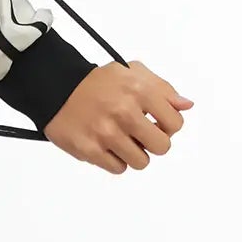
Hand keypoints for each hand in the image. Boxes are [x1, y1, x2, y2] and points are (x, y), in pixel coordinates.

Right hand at [43, 60, 192, 173]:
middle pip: (162, 147)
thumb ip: (162, 89)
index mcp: (139, 90)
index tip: (156, 122)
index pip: (175, 123)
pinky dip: (115, 160)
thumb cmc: (97, 83)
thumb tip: (186, 106)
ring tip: (121, 140)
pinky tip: (106, 146)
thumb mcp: (131, 73)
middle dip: (153, 142)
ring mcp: (106, 133)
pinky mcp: (90, 150)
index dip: (168, 126)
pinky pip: (118, 168)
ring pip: (141, 162)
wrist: (55, 88)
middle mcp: (124, 111)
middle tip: (140, 135)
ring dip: (134, 154)